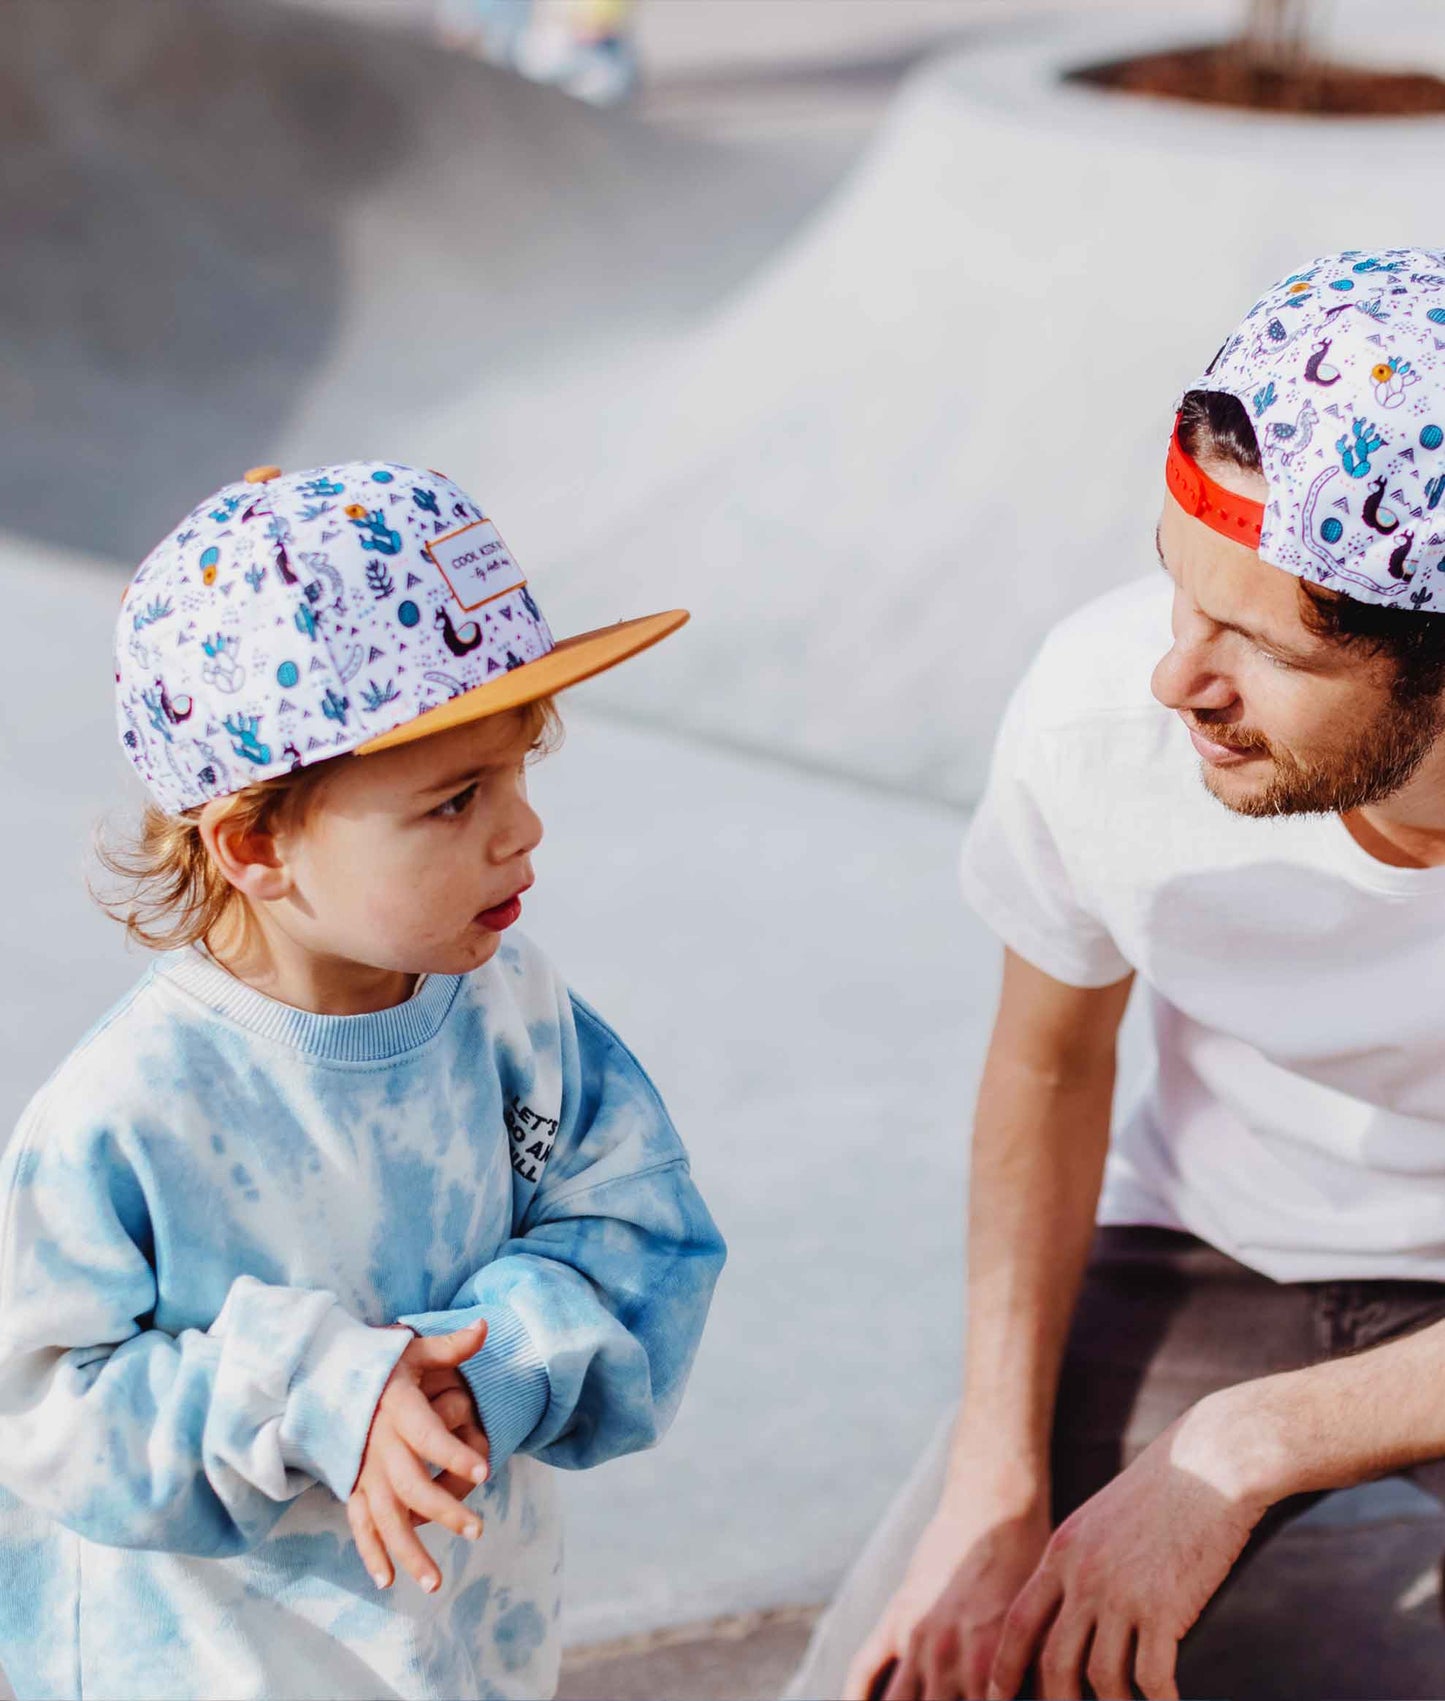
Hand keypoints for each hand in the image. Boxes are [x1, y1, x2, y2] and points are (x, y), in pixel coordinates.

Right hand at [347, 1320, 491, 1592]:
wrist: (327, 1378)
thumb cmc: (381, 1365)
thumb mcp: (413, 1350)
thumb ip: (451, 1346)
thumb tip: (486, 1326)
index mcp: (396, 1409)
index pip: (427, 1433)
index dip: (454, 1452)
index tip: (487, 1469)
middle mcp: (377, 1444)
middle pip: (411, 1484)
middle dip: (445, 1510)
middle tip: (478, 1530)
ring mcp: (362, 1470)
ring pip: (384, 1517)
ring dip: (409, 1550)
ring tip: (436, 1582)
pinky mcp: (351, 1486)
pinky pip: (359, 1524)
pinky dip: (371, 1552)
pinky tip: (388, 1580)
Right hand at [845, 1468, 1050, 1700]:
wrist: (997, 1506)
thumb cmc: (1035, 1568)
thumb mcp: (1042, 1633)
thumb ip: (1031, 1679)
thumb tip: (1056, 1698)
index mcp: (992, 1676)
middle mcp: (950, 1666)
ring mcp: (917, 1643)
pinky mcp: (897, 1619)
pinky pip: (865, 1670)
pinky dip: (857, 1700)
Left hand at [986, 1403, 1267, 1699]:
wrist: (1209, 1461)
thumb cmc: (1164, 1487)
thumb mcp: (1104, 1516)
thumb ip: (1084, 1557)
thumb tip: (1077, 1600)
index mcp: (1063, 1551)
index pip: (1020, 1621)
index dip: (1005, 1665)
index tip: (995, 1697)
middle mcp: (1083, 1575)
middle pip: (1054, 1662)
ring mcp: (1121, 1592)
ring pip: (1101, 1678)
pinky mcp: (1163, 1607)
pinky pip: (1151, 1678)